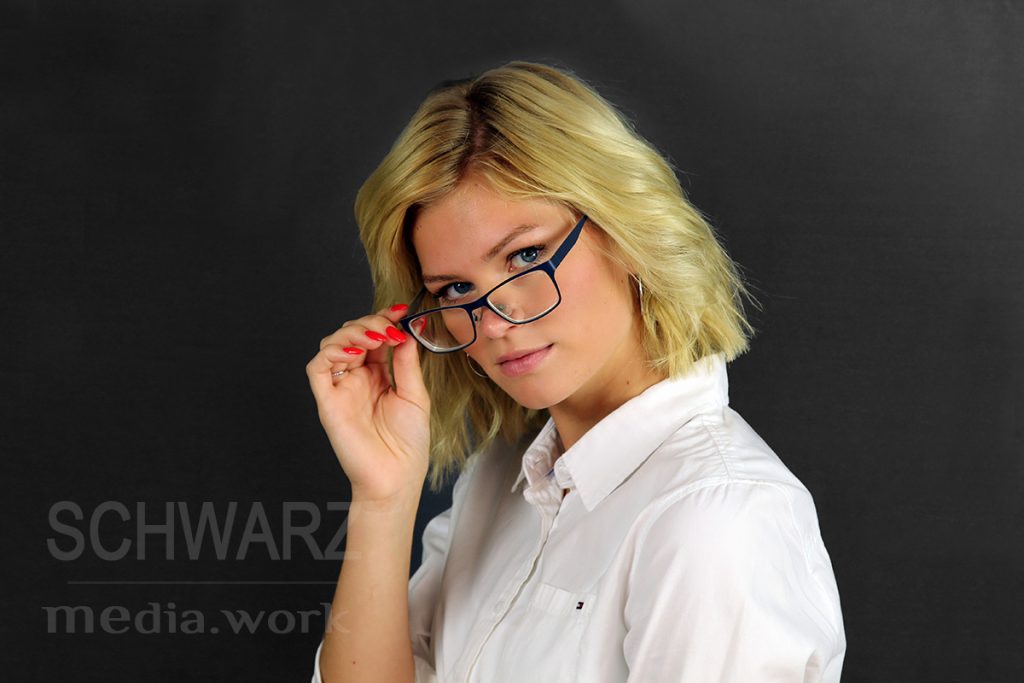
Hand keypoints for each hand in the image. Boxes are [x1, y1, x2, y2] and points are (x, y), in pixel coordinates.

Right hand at [306, 304, 430, 502]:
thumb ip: (407, 361)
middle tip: (390, 327)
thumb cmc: (408, 443)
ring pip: (333, 344)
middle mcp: (357, 378)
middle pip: (352, 335)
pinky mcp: (328, 401)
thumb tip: (408, 328)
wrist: (397, 477)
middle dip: (370, 323)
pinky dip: (330, 353)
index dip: (384, 320)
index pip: (374, 336)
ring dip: (352, 333)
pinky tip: (353, 353)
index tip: (401, 311)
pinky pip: (317, 368)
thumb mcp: (414, 394)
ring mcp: (341, 388)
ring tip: (375, 338)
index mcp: (379, 375)